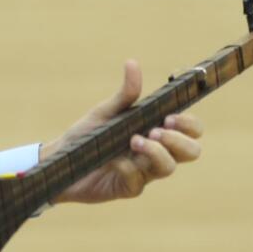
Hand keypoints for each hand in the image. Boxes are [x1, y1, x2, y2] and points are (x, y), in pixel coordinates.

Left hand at [50, 60, 204, 204]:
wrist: (61, 161)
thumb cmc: (87, 136)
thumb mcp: (106, 112)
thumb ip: (124, 94)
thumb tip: (132, 63)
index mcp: (157, 131)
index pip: (191, 130)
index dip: (190, 124)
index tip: (171, 116)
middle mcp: (156, 152)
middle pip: (191, 152)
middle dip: (179, 140)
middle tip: (158, 129)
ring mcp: (144, 172)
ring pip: (169, 167)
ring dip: (156, 152)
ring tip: (134, 140)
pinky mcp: (128, 188)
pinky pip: (138, 181)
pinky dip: (128, 168)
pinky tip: (114, 160)